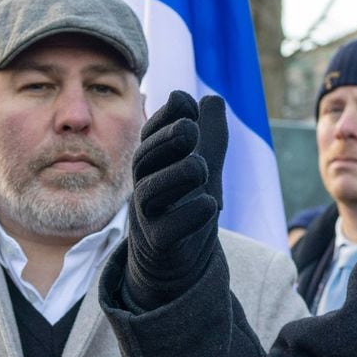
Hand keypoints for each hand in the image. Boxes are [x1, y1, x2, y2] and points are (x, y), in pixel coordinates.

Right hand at [123, 90, 228, 309]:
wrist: (176, 257)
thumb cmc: (185, 203)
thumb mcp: (203, 165)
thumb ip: (210, 135)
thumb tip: (212, 99)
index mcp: (153, 162)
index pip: (151, 133)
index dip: (166, 116)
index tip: (188, 104)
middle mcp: (144, 185)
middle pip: (146, 158)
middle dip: (168, 140)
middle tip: (191, 130)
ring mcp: (148, 215)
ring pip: (152, 190)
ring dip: (180, 174)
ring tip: (201, 168)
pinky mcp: (159, 243)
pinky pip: (170, 227)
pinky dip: (193, 214)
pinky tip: (210, 205)